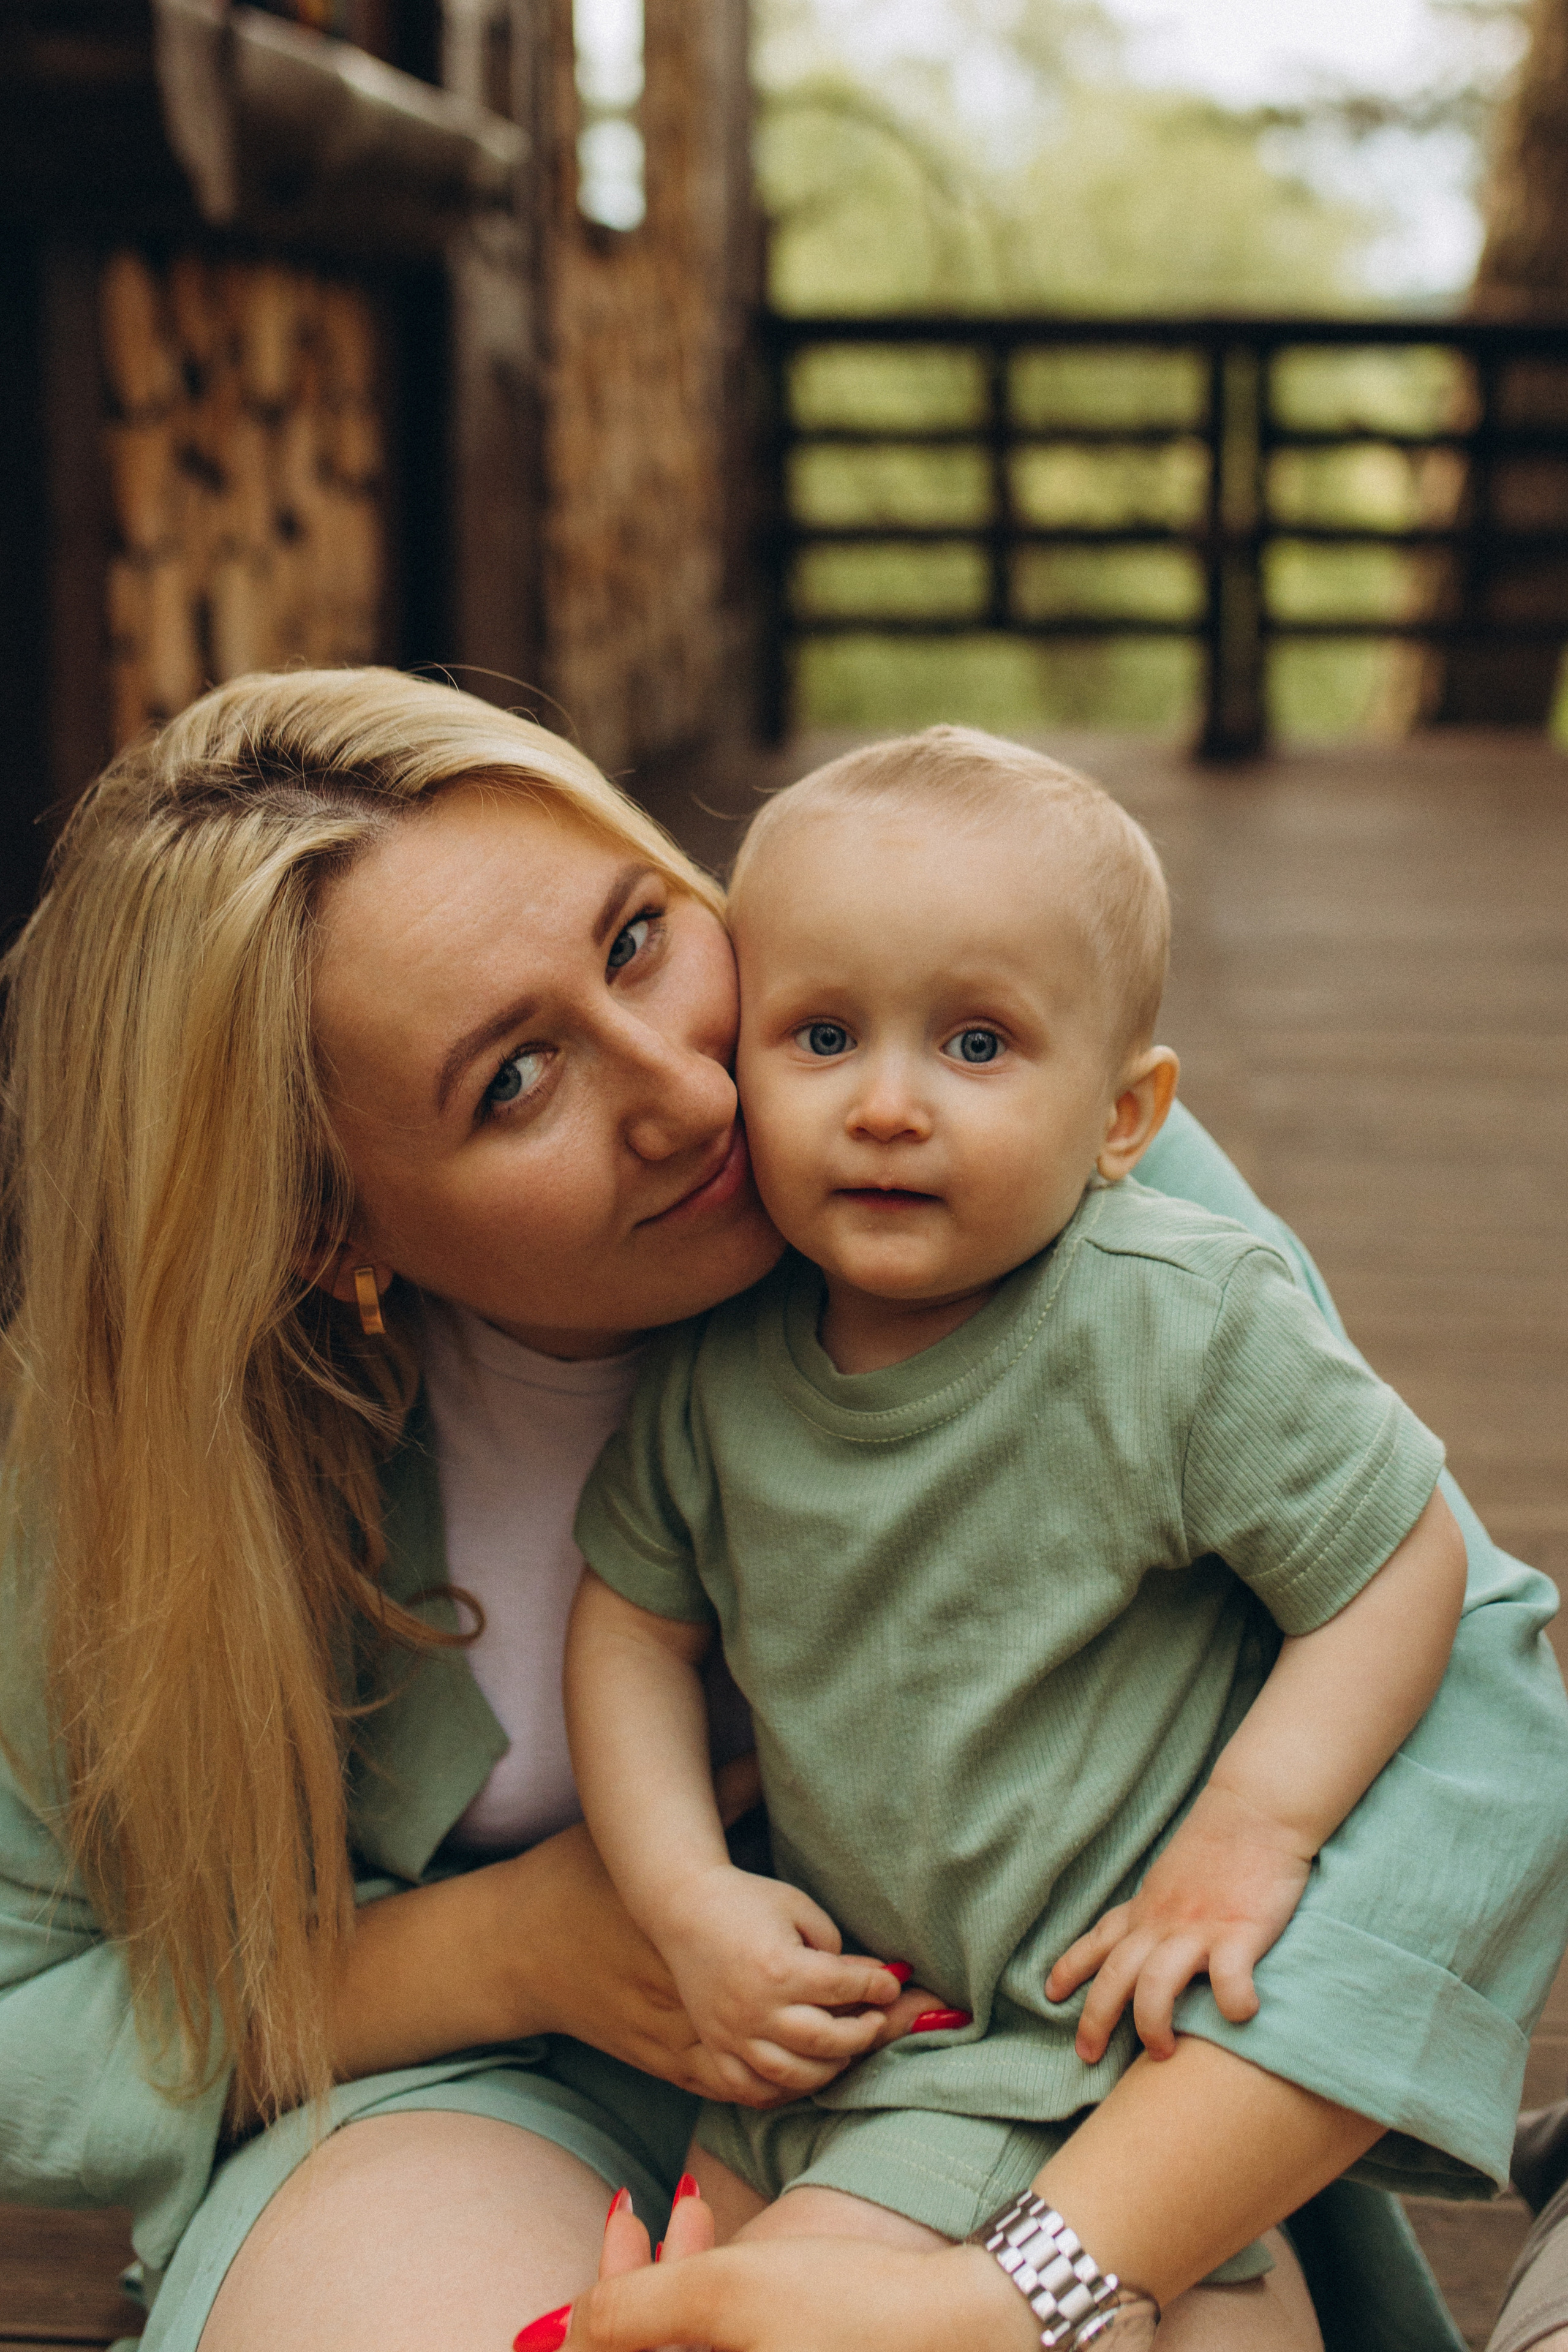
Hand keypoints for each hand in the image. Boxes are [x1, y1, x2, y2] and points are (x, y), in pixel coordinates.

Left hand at [518, 2236, 1034, 2351]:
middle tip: (648, 2210)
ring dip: (678, 2287)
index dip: (595, 2312)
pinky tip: (722, 2249)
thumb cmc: (852, 2309)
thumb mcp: (728, 2291)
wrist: (969, 2325)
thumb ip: (628, 2312)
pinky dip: (717, 2312)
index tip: (617, 2225)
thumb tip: (561, 2331)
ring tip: (695, 2213)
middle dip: (639, 2285)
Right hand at [655, 1863, 911, 2101]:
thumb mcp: (799, 1909)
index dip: (876, 1987)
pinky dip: (780, 2090)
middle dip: (863, 2032)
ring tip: (845, 2049)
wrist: (684, 1908)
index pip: (843, 1988)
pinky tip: (801, 2072)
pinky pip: (749, 2088)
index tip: (892, 1984)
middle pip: (826, 2041)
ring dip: (829, 2068)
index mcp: (780, 1968)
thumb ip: (836, 1950)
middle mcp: (756, 2008)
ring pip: (792, 2074)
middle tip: (876, 2019)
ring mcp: (732, 2033)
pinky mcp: (715, 2044)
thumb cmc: (748, 1902)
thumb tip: (873, 1981)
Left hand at [1046, 1782, 1312, 2060]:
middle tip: (1086, 2054)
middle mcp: (1164, 1922)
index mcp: (1148, 1908)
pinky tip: (1240, 2016)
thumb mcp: (1172, 1877)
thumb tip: (1146, 1939)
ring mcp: (1200, 1929)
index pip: (1099, 1941)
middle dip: (1095, 2018)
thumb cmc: (1220, 1843)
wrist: (1257, 1808)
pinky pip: (1229, 1979)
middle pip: (1115, 1975)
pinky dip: (1232, 2003)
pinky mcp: (1241, 1933)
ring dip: (1151, 2023)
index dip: (1072, 1969)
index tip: (1050, 1995)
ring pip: (1155, 1984)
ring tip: (1160, 2052)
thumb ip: (1157, 1910)